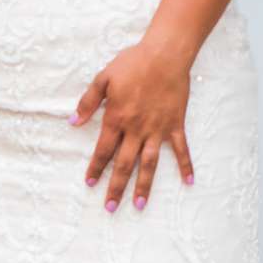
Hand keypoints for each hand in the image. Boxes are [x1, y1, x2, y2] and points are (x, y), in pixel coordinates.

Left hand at [71, 41, 193, 211]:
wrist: (165, 54)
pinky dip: (185, 165)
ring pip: (149, 163)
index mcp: (117, 118)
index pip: (103, 150)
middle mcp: (136, 129)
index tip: (89, 183)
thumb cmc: (133, 63)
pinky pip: (181, 149)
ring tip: (139, 205)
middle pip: (124, 164)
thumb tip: (73, 122)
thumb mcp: (103, 78)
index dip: (95, 167)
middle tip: (110, 208)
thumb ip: (88, 102)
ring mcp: (157, 129)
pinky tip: (189, 181)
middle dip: (116, 187)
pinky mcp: (175, 125)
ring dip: (144, 185)